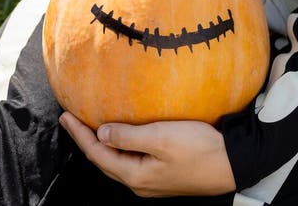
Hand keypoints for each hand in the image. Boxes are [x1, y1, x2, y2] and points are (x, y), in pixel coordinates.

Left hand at [59, 113, 235, 197]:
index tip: (65, 115)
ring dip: (102, 143)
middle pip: (104, 161)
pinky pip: (132, 159)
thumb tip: (100, 134)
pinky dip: (120, 145)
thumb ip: (128, 136)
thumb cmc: (199, 149)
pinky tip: (121, 133)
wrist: (232, 163)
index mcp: (135, 175)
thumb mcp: (161, 137)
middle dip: (86, 140)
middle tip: (71, 118)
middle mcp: (140, 182)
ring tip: (90, 124)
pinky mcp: (164, 173)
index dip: (80, 135)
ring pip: (118, 161)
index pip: (97, 154)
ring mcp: (152, 180)